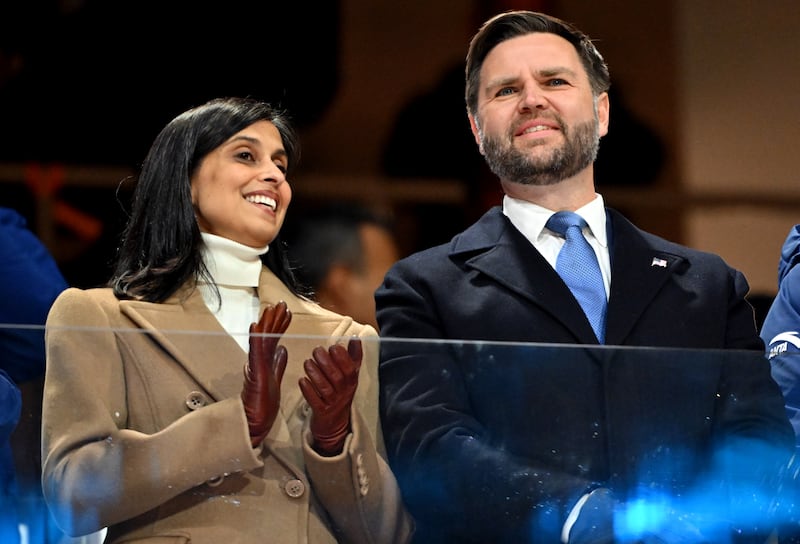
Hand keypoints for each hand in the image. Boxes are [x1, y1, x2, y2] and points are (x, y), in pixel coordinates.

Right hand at [241, 300, 291, 447]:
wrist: (255, 422)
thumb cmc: (263, 404)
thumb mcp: (275, 378)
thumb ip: (278, 363)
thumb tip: (283, 349)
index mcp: (266, 361)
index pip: (274, 339)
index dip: (280, 325)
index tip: (287, 312)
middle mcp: (260, 361)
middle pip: (268, 335)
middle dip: (275, 319)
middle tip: (281, 303)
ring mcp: (256, 366)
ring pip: (261, 340)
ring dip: (267, 323)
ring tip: (271, 308)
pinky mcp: (254, 373)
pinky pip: (255, 352)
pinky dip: (256, 338)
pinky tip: (256, 326)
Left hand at [299, 337, 361, 455]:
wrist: (335, 424)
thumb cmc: (341, 393)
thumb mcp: (350, 376)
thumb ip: (353, 357)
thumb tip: (356, 338)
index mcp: (351, 382)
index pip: (350, 370)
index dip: (342, 358)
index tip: (333, 347)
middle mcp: (344, 393)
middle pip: (337, 378)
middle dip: (327, 363)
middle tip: (316, 350)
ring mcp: (333, 403)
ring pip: (325, 388)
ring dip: (316, 374)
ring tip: (307, 363)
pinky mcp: (321, 412)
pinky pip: (315, 402)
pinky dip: (308, 391)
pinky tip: (302, 380)